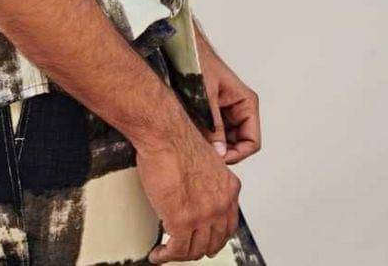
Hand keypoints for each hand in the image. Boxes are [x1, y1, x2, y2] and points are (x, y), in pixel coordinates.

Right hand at [134, 106, 240, 262]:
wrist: (165, 134)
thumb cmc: (178, 139)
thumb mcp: (207, 161)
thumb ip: (208, 181)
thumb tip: (197, 192)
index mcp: (229, 188)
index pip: (228, 225)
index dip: (214, 236)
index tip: (204, 239)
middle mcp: (220, 204)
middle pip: (213, 241)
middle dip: (198, 248)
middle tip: (185, 248)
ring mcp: (203, 215)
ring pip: (194, 249)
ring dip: (180, 254)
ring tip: (167, 252)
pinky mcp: (181, 221)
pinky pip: (176, 249)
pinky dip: (166, 255)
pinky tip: (158, 253)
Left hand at [192, 21, 261, 165]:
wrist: (181, 46)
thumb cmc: (197, 62)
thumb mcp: (205, 96)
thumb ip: (213, 125)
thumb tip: (219, 154)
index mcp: (246, 103)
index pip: (252, 142)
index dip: (238, 155)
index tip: (218, 160)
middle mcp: (239, 109)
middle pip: (238, 144)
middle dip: (223, 152)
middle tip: (204, 157)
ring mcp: (225, 112)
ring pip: (225, 141)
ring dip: (212, 145)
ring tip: (195, 144)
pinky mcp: (212, 112)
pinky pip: (213, 132)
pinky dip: (204, 138)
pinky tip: (191, 136)